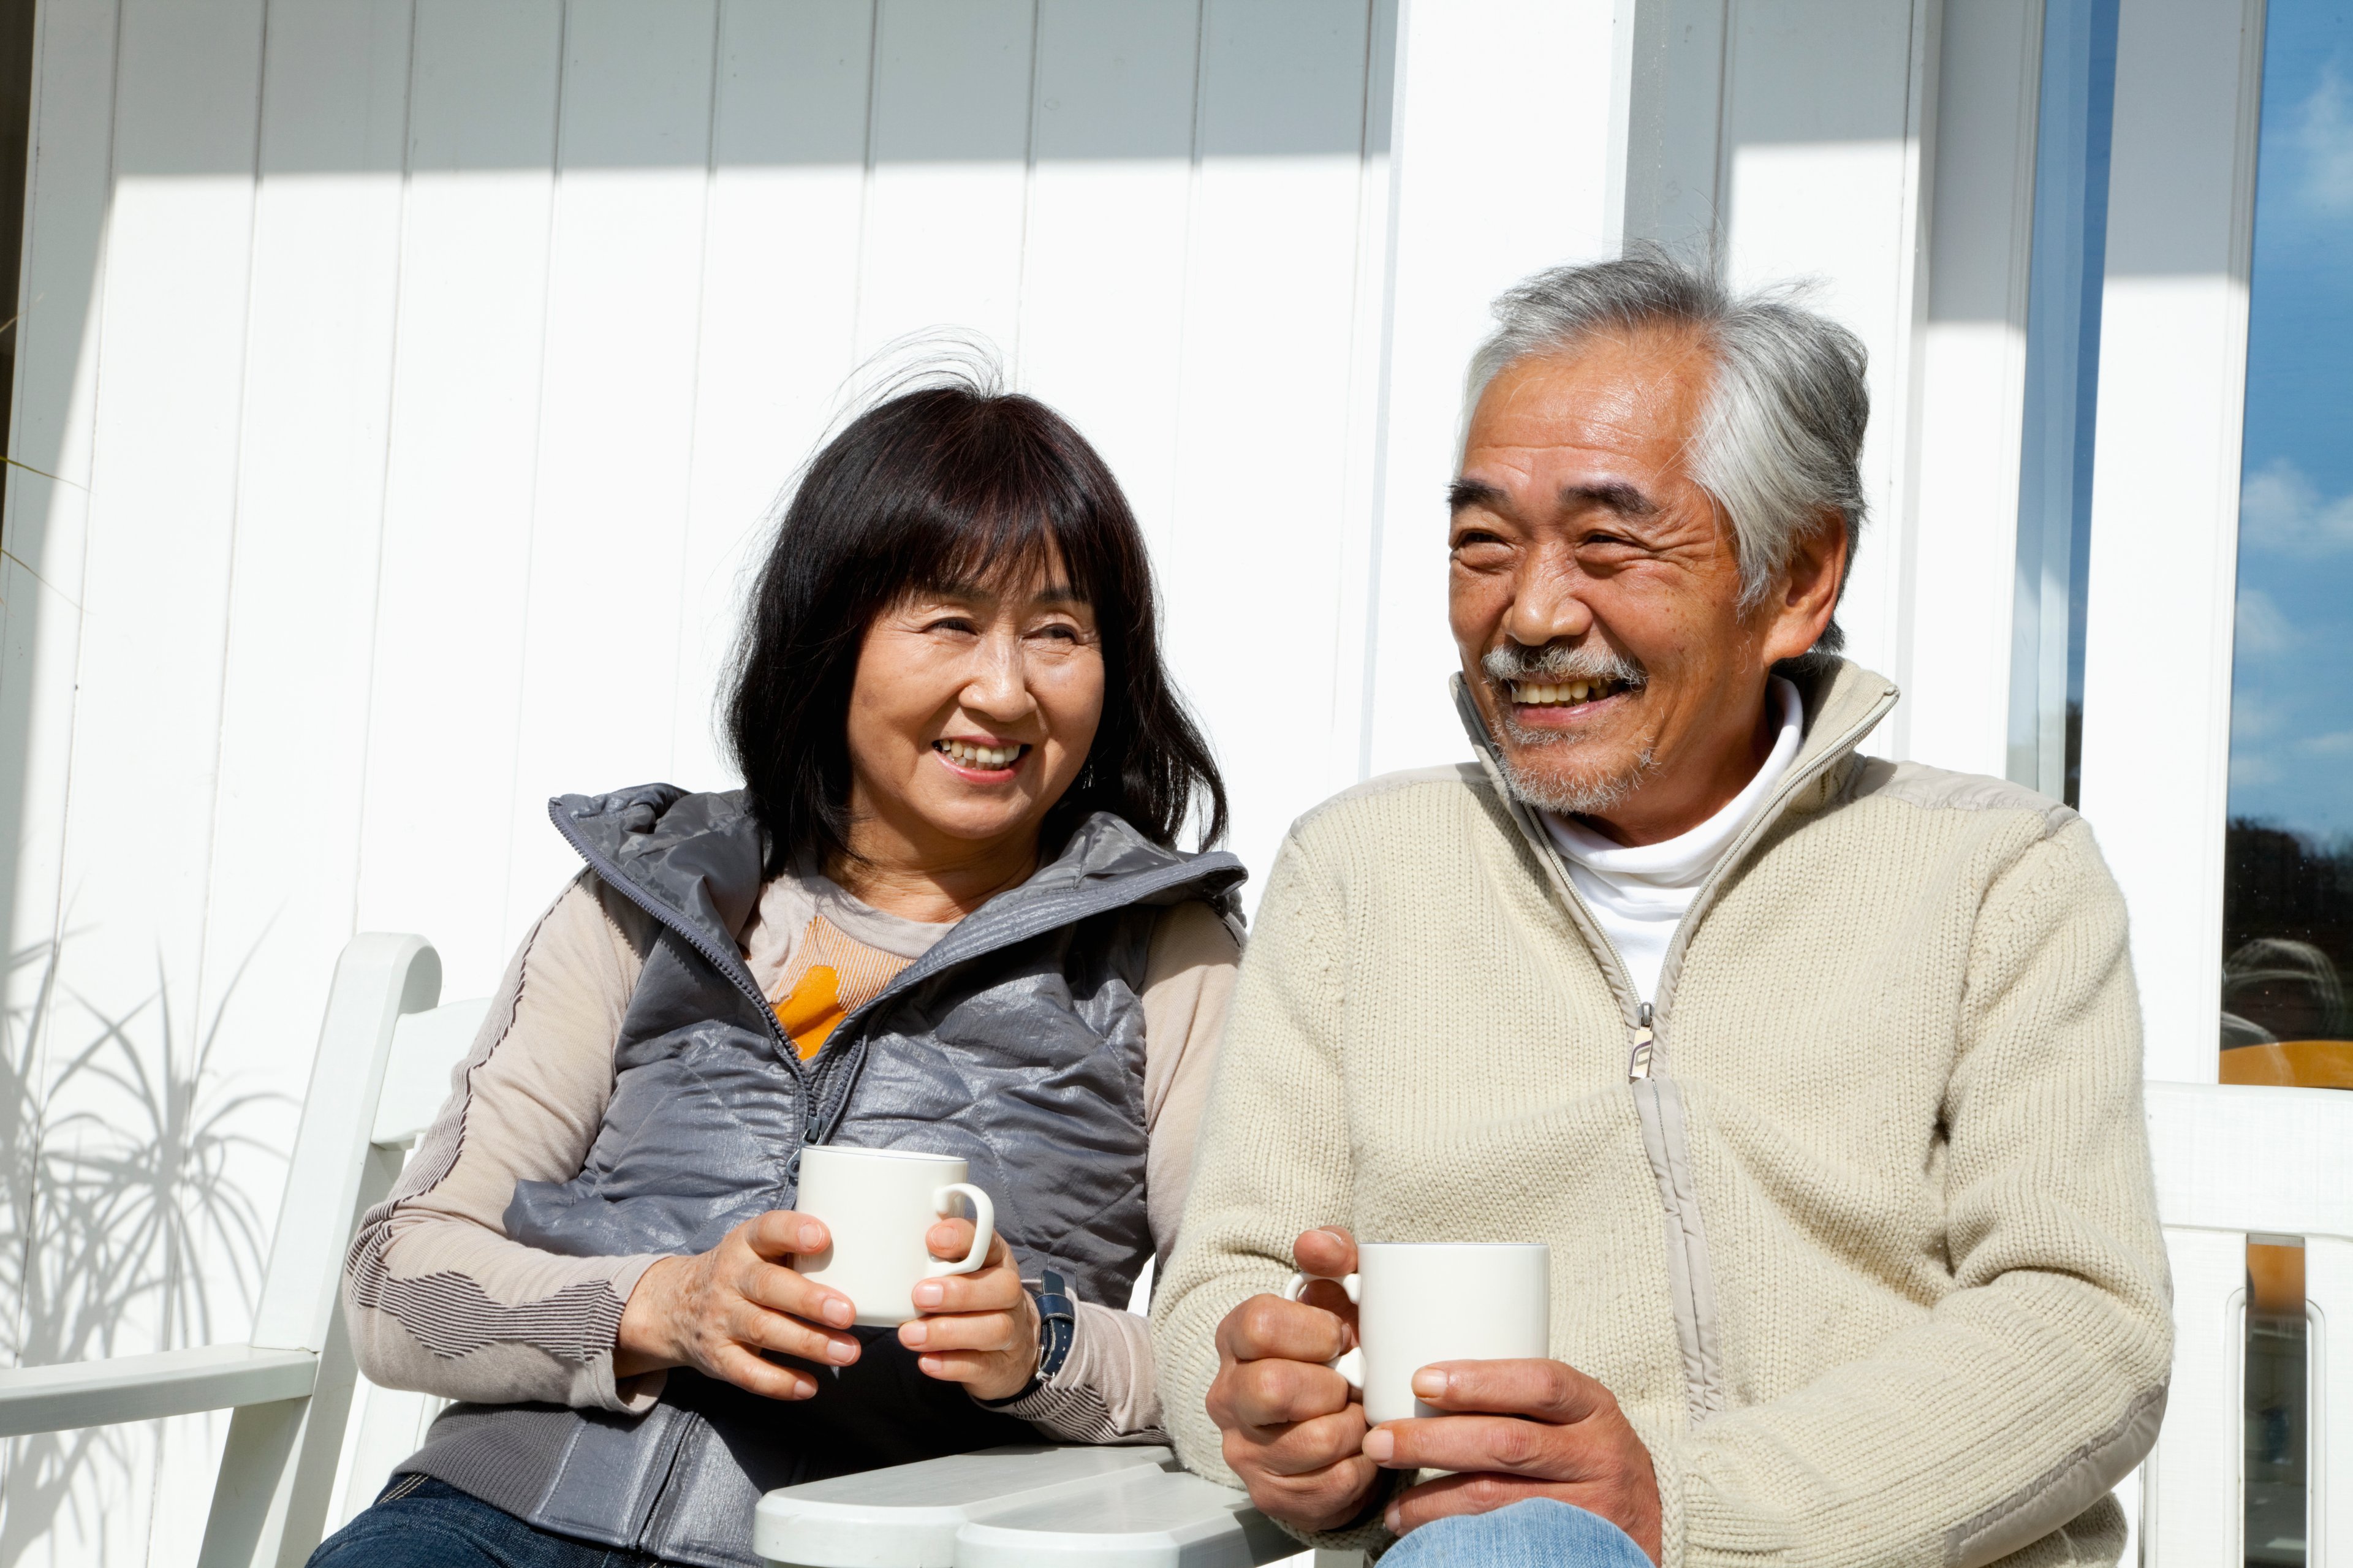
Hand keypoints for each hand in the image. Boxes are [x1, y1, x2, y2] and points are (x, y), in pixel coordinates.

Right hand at [613, 1210, 861, 1399]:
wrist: (674, 1306)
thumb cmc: (742, 1273)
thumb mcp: (758, 1249)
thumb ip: (797, 1250)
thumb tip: (870, 1256)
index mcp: (745, 1243)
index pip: (767, 1229)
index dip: (793, 1231)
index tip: (823, 1237)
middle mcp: (729, 1278)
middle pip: (768, 1286)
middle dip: (810, 1300)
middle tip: (848, 1313)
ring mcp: (720, 1319)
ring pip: (763, 1330)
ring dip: (808, 1343)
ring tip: (848, 1352)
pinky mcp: (717, 1356)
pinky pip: (747, 1373)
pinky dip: (779, 1382)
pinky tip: (809, 1386)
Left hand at [898, 1219, 1039, 1400]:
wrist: (1011, 1346)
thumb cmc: (972, 1297)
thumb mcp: (961, 1270)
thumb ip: (936, 1257)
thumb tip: (890, 1247)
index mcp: (996, 1259)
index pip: (989, 1242)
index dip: (963, 1239)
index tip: (932, 1239)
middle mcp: (1009, 1293)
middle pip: (1002, 1288)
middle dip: (960, 1292)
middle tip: (919, 1295)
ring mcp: (1011, 1331)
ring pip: (994, 1329)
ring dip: (948, 1332)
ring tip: (909, 1334)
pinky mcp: (1001, 1366)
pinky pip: (982, 1366)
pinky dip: (952, 1365)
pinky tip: (926, 1361)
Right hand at [1205, 1227, 1378, 1531]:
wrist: (1335, 1427)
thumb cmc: (1335, 1353)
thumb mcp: (1337, 1298)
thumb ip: (1333, 1259)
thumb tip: (1315, 1244)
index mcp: (1235, 1338)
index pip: (1259, 1324)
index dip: (1313, 1330)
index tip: (1340, 1336)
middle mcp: (1227, 1395)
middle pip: (1272, 1388)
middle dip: (1331, 1386)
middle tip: (1351, 1384)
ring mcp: (1244, 1450)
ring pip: (1311, 1442)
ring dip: (1352, 1428)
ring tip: (1358, 1417)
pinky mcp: (1271, 1495)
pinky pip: (1332, 1485)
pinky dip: (1362, 1466)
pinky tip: (1360, 1451)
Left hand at [1361, 1358, 1661, 1562]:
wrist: (1657, 1518)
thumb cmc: (1591, 1453)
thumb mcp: (1574, 1414)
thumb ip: (1520, 1399)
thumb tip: (1422, 1384)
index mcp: (1593, 1406)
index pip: (1540, 1383)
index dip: (1479, 1381)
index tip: (1420, 1381)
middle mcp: (1598, 1455)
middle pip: (1508, 1444)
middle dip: (1434, 1443)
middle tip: (1380, 1442)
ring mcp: (1592, 1509)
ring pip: (1500, 1502)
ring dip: (1434, 1503)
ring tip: (1393, 1506)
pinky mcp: (1579, 1548)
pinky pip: (1511, 1543)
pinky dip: (1462, 1540)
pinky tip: (1429, 1538)